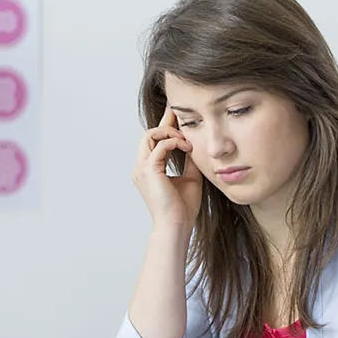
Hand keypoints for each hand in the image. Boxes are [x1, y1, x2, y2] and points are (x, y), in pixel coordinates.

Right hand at [133, 106, 202, 228]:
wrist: (177, 225)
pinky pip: (159, 145)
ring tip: (187, 140)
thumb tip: (195, 143)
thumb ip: (189, 160)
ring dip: (170, 133)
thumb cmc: (182, 208)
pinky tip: (187, 147)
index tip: (176, 113)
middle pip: (148, 134)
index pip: (154, 141)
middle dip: (166, 122)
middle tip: (182, 113)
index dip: (164, 125)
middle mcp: (141, 167)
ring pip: (149, 135)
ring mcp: (142, 168)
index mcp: (149, 169)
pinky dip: (174, 142)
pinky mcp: (148, 170)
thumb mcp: (190, 177)